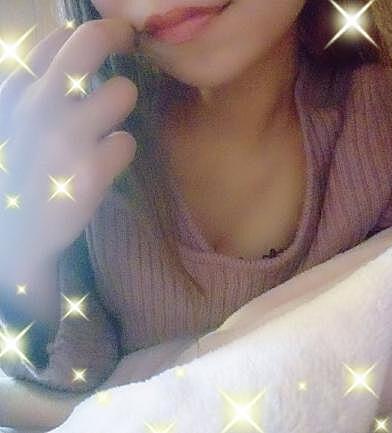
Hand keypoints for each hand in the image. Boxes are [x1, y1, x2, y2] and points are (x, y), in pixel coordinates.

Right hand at [0, 18, 137, 269]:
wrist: (11, 234)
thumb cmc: (18, 170)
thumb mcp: (14, 119)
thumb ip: (40, 86)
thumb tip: (71, 45)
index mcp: (16, 89)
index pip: (60, 36)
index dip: (94, 33)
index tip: (112, 37)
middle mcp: (39, 104)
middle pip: (91, 41)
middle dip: (119, 36)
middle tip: (130, 42)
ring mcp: (66, 137)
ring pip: (123, 91)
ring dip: (122, 106)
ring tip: (108, 125)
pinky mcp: (91, 172)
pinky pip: (128, 141)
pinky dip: (121, 150)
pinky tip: (105, 163)